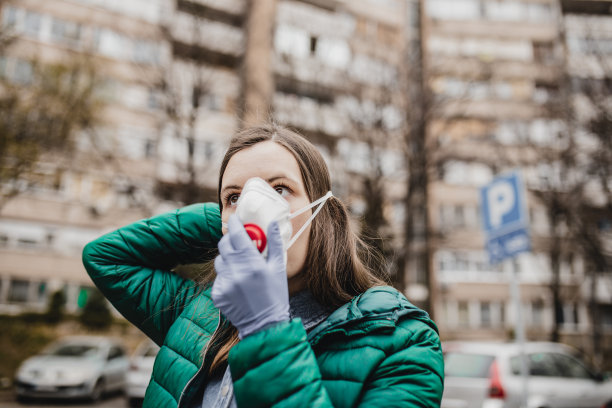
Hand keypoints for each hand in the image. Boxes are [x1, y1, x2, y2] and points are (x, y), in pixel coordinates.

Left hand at [211, 214, 289, 337]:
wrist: (264, 325)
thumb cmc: (275, 295)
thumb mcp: (278, 268)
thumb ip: (274, 243)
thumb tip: (272, 223)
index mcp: (252, 263)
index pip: (237, 234)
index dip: (235, 224)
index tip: (236, 219)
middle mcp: (236, 271)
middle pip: (224, 244)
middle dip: (230, 239)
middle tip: (239, 241)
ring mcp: (225, 283)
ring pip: (220, 260)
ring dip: (228, 258)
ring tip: (240, 265)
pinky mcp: (217, 293)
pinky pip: (219, 277)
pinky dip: (227, 275)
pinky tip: (238, 283)